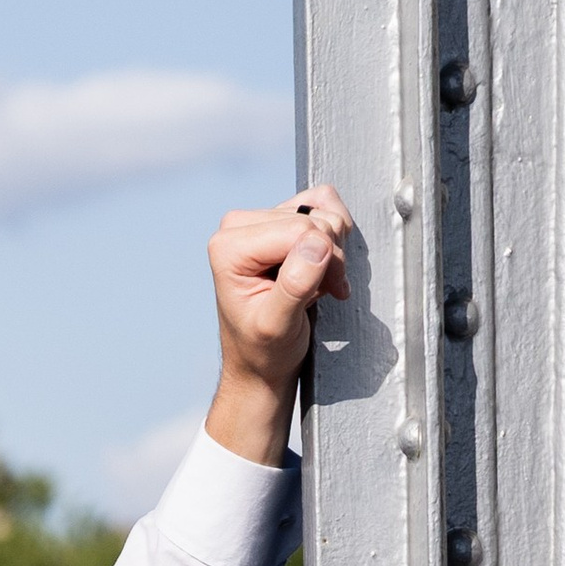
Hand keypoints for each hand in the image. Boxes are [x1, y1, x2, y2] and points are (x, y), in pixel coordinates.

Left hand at [204, 186, 353, 464]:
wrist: (260, 362)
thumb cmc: (262, 350)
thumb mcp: (277, 327)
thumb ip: (294, 285)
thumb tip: (317, 244)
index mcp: (229, 247)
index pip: (299, 230)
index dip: (324, 259)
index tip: (327, 292)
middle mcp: (238, 226)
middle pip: (312, 219)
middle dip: (330, 256)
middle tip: (325, 289)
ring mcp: (260, 220)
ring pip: (322, 212)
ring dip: (333, 250)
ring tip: (320, 282)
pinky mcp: (280, 219)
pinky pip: (323, 203)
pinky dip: (335, 234)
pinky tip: (323, 264)